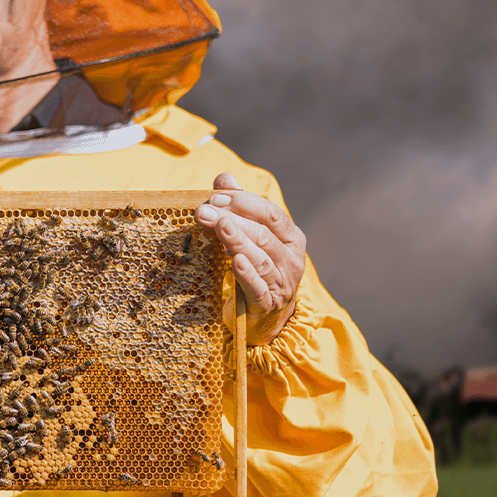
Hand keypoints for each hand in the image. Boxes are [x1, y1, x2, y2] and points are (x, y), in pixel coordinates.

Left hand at [194, 173, 307, 344]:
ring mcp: (283, 283)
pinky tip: (235, 261)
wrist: (264, 317)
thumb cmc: (257, 269)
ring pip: (260, 259)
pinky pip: (258, 287)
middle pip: (263, 235)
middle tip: (204, 210)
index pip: (271, 214)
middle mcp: (291, 259)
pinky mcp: (268, 304)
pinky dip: (247, 274)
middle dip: (232, 219)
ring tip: (219, 226)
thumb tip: (225, 178)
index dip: (244, 202)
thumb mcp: (251, 237)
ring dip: (237, 241)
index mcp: (292, 238)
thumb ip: (239, 207)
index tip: (216, 196)